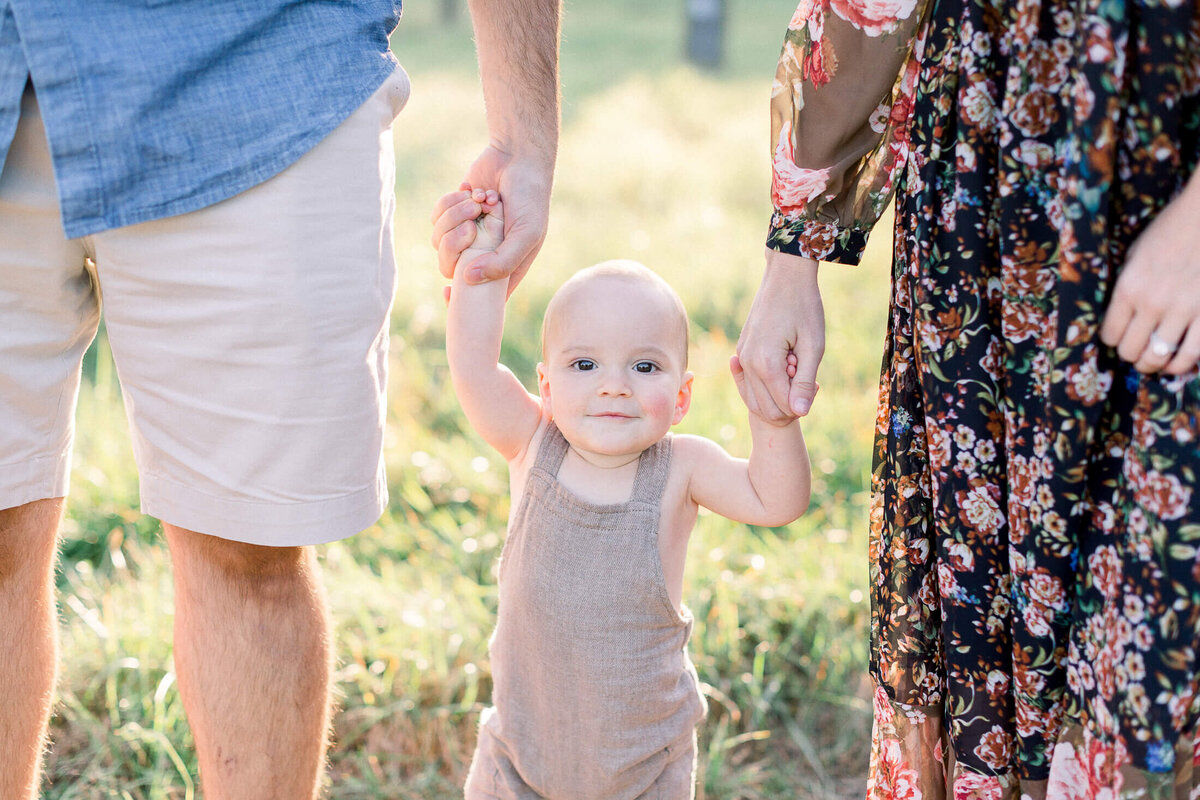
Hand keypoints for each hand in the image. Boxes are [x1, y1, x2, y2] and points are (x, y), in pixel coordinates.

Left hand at [438, 145, 551, 295]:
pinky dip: (451, 202)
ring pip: (440, 241)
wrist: (519, 158)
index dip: (462, 299)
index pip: (480, 295)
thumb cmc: (530, 198)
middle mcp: (483, 253)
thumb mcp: (526, 234)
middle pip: (449, 267)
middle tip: (472, 224)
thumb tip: (467, 280)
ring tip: (479, 200)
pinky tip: (472, 192)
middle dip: (455, 244)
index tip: (447, 293)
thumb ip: (502, 262)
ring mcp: (467, 233)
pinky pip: (436, 218)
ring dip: (456, 216)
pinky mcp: (454, 212)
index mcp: (504, 265)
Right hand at [734, 248, 822, 422]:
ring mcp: (742, 357)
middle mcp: (747, 363)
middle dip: (789, 403)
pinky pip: (752, 383)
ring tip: (794, 367)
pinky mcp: (742, 352)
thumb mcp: (813, 346)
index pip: (783, 407)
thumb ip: (804, 381)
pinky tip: (785, 361)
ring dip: (778, 393)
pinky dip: (769, 382)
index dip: (803, 402)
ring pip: (757, 399)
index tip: (815, 382)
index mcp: (765, 364)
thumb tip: (800, 412)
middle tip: (806, 376)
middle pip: (768, 409)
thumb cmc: (804, 307)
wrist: (785, 277)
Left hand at [1100, 179, 1199, 374]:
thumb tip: (1121, 316)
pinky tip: (1180, 361)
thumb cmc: (1171, 231)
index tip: (1120, 338)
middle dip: (1132, 356)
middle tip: (1137, 353)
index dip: (1113, 340)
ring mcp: (1183, 309)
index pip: (1110, 335)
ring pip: (1160, 358)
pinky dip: (1184, 364)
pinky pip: (1193, 352)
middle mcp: (1152, 303)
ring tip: (1156, 362)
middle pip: (1131, 351)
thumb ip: (1127, 287)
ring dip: (1155, 365)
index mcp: (1128, 288)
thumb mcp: (1135, 255)